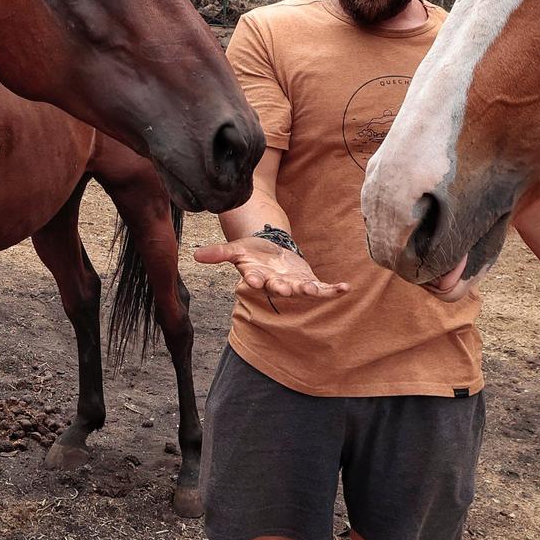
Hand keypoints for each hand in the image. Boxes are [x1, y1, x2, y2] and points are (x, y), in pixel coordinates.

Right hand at [193, 238, 349, 299]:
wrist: (271, 251)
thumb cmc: (252, 252)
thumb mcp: (235, 249)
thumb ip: (217, 253)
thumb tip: (194, 255)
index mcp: (256, 276)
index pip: (253, 279)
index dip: (252, 280)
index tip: (251, 280)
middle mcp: (275, 283)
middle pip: (278, 287)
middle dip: (282, 288)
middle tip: (286, 289)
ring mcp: (292, 284)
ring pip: (300, 290)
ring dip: (308, 291)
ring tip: (314, 290)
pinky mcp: (307, 282)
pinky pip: (322, 288)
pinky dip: (333, 290)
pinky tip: (345, 288)